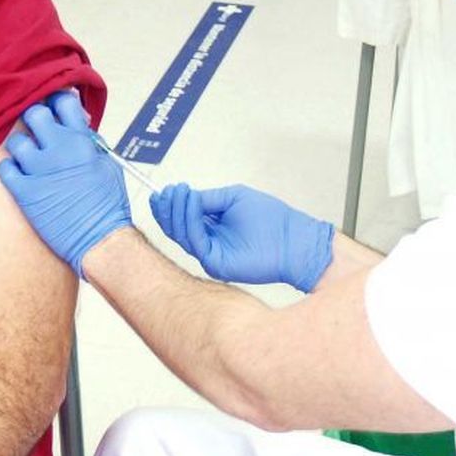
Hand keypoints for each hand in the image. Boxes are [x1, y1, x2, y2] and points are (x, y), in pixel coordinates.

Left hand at [0, 92, 130, 276]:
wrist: (99, 240)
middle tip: (36, 131)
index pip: (63, 102)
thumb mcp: (108, 166)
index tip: (53, 107)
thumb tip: (80, 129)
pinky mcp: (25, 192)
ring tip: (27, 158)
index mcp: (82, 142)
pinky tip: (18, 175)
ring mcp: (40, 171)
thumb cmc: (107, 208)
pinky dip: (9, 170)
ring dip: (20, 148)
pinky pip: (5, 169)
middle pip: (34, 114)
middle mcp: (59, 151)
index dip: (56, 101)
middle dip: (34, 120)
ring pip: (15, 142)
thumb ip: (92, 144)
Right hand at [149, 183, 334, 292]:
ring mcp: (211, 255)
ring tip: (178, 192)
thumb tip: (184, 196)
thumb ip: (208, 199)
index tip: (163, 191)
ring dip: (176, 212)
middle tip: (164, 192)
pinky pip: (196, 242)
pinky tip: (191, 203)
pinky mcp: (217, 264)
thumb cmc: (271, 219)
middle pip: (177, 229)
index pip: (183, 219)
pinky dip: (190, 221)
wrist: (293, 239)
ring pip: (182, 235)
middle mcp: (208, 243)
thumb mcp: (233, 197)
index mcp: (212, 228)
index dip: (170, 205)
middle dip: (167, 209)